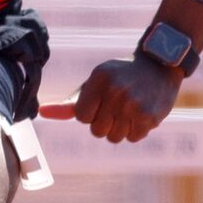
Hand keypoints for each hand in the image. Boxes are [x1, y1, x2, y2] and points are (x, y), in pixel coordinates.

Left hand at [42, 57, 180, 144]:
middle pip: (97, 131)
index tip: (105, 101)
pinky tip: (143, 113)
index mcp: (98, 79)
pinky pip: (133, 138)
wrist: (160, 64)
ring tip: (132, 109)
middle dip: (107, 123)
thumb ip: (72, 103)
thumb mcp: (96, 84)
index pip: (82, 117)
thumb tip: (42, 113)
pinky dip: (138, 130)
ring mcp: (133, 103)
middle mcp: (115, 90)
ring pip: (115, 137)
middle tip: (120, 105)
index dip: (93, 113)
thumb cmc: (121, 77)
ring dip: (122, 128)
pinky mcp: (149, 116)